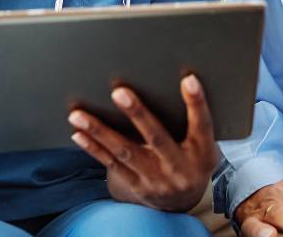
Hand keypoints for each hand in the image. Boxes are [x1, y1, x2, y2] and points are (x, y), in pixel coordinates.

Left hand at [68, 74, 217, 211]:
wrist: (183, 203)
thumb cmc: (192, 160)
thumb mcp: (204, 145)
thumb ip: (194, 120)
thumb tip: (182, 81)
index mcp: (202, 153)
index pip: (202, 125)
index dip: (197, 103)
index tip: (188, 80)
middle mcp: (179, 168)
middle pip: (157, 138)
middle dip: (137, 114)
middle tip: (119, 92)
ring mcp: (156, 180)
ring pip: (125, 153)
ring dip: (100, 132)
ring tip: (78, 115)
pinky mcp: (137, 186)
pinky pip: (112, 165)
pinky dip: (94, 148)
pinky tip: (78, 133)